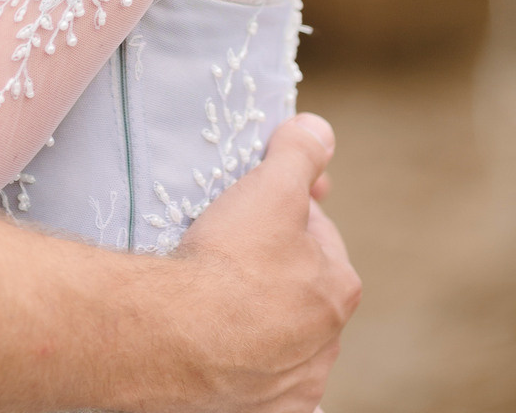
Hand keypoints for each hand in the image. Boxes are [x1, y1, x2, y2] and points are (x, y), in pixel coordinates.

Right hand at [169, 113, 359, 412]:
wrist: (176, 338)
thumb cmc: (230, 259)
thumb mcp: (271, 186)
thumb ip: (300, 153)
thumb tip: (320, 130)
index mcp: (339, 288)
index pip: (317, 234)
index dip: (285, 211)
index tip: (253, 207)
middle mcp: (326, 344)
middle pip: (298, 287)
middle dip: (272, 266)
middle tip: (228, 249)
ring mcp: (292, 384)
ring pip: (278, 336)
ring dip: (256, 314)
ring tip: (212, 295)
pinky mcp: (259, 412)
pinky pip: (256, 381)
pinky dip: (241, 362)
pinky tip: (215, 343)